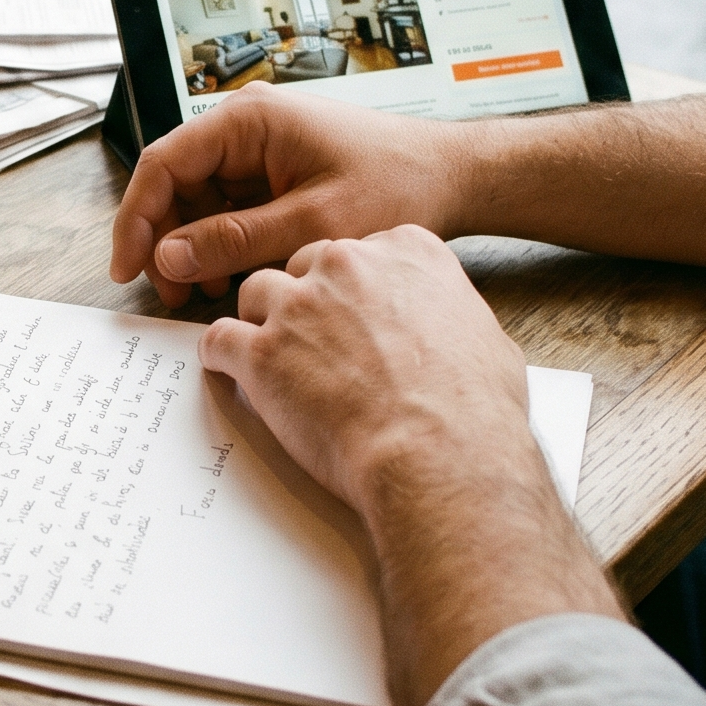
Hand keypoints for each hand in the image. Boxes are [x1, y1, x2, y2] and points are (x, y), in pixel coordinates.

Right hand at [110, 84, 465, 305]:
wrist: (453, 176)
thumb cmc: (398, 184)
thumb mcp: (312, 223)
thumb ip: (235, 240)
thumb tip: (169, 256)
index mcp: (249, 120)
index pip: (163, 163)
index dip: (137, 218)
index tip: (128, 266)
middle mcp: (246, 125)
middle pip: (175, 183)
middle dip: (166, 240)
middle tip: (171, 294)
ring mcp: (259, 147)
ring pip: (197, 199)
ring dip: (193, 246)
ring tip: (205, 291)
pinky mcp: (274, 169)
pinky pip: (226, 205)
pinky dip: (221, 243)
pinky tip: (232, 277)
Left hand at [197, 225, 533, 520]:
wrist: (439, 456)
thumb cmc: (473, 410)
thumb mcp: (485, 339)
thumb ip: (450, 313)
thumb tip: (449, 328)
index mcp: (407, 251)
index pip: (361, 248)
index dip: (353, 285)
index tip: (352, 308)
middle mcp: (347, 265)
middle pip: (304, 263)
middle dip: (306, 298)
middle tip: (315, 339)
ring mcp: (299, 305)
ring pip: (256, 291)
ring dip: (261, 321)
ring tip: (272, 355)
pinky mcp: (261, 352)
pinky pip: (220, 338)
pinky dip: (222, 355)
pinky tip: (231, 370)